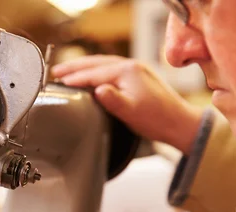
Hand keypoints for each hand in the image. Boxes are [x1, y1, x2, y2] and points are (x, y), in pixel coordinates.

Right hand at [52, 55, 204, 153]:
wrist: (179, 123)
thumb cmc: (156, 120)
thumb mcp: (131, 112)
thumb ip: (113, 100)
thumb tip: (97, 89)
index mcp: (127, 71)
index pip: (94, 74)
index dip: (75, 79)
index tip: (58, 83)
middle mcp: (131, 66)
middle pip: (96, 64)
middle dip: (75, 67)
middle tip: (56, 71)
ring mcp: (136, 70)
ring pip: (103, 64)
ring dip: (84, 67)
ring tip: (68, 71)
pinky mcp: (138, 76)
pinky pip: (111, 68)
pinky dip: (97, 70)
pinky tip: (92, 75)